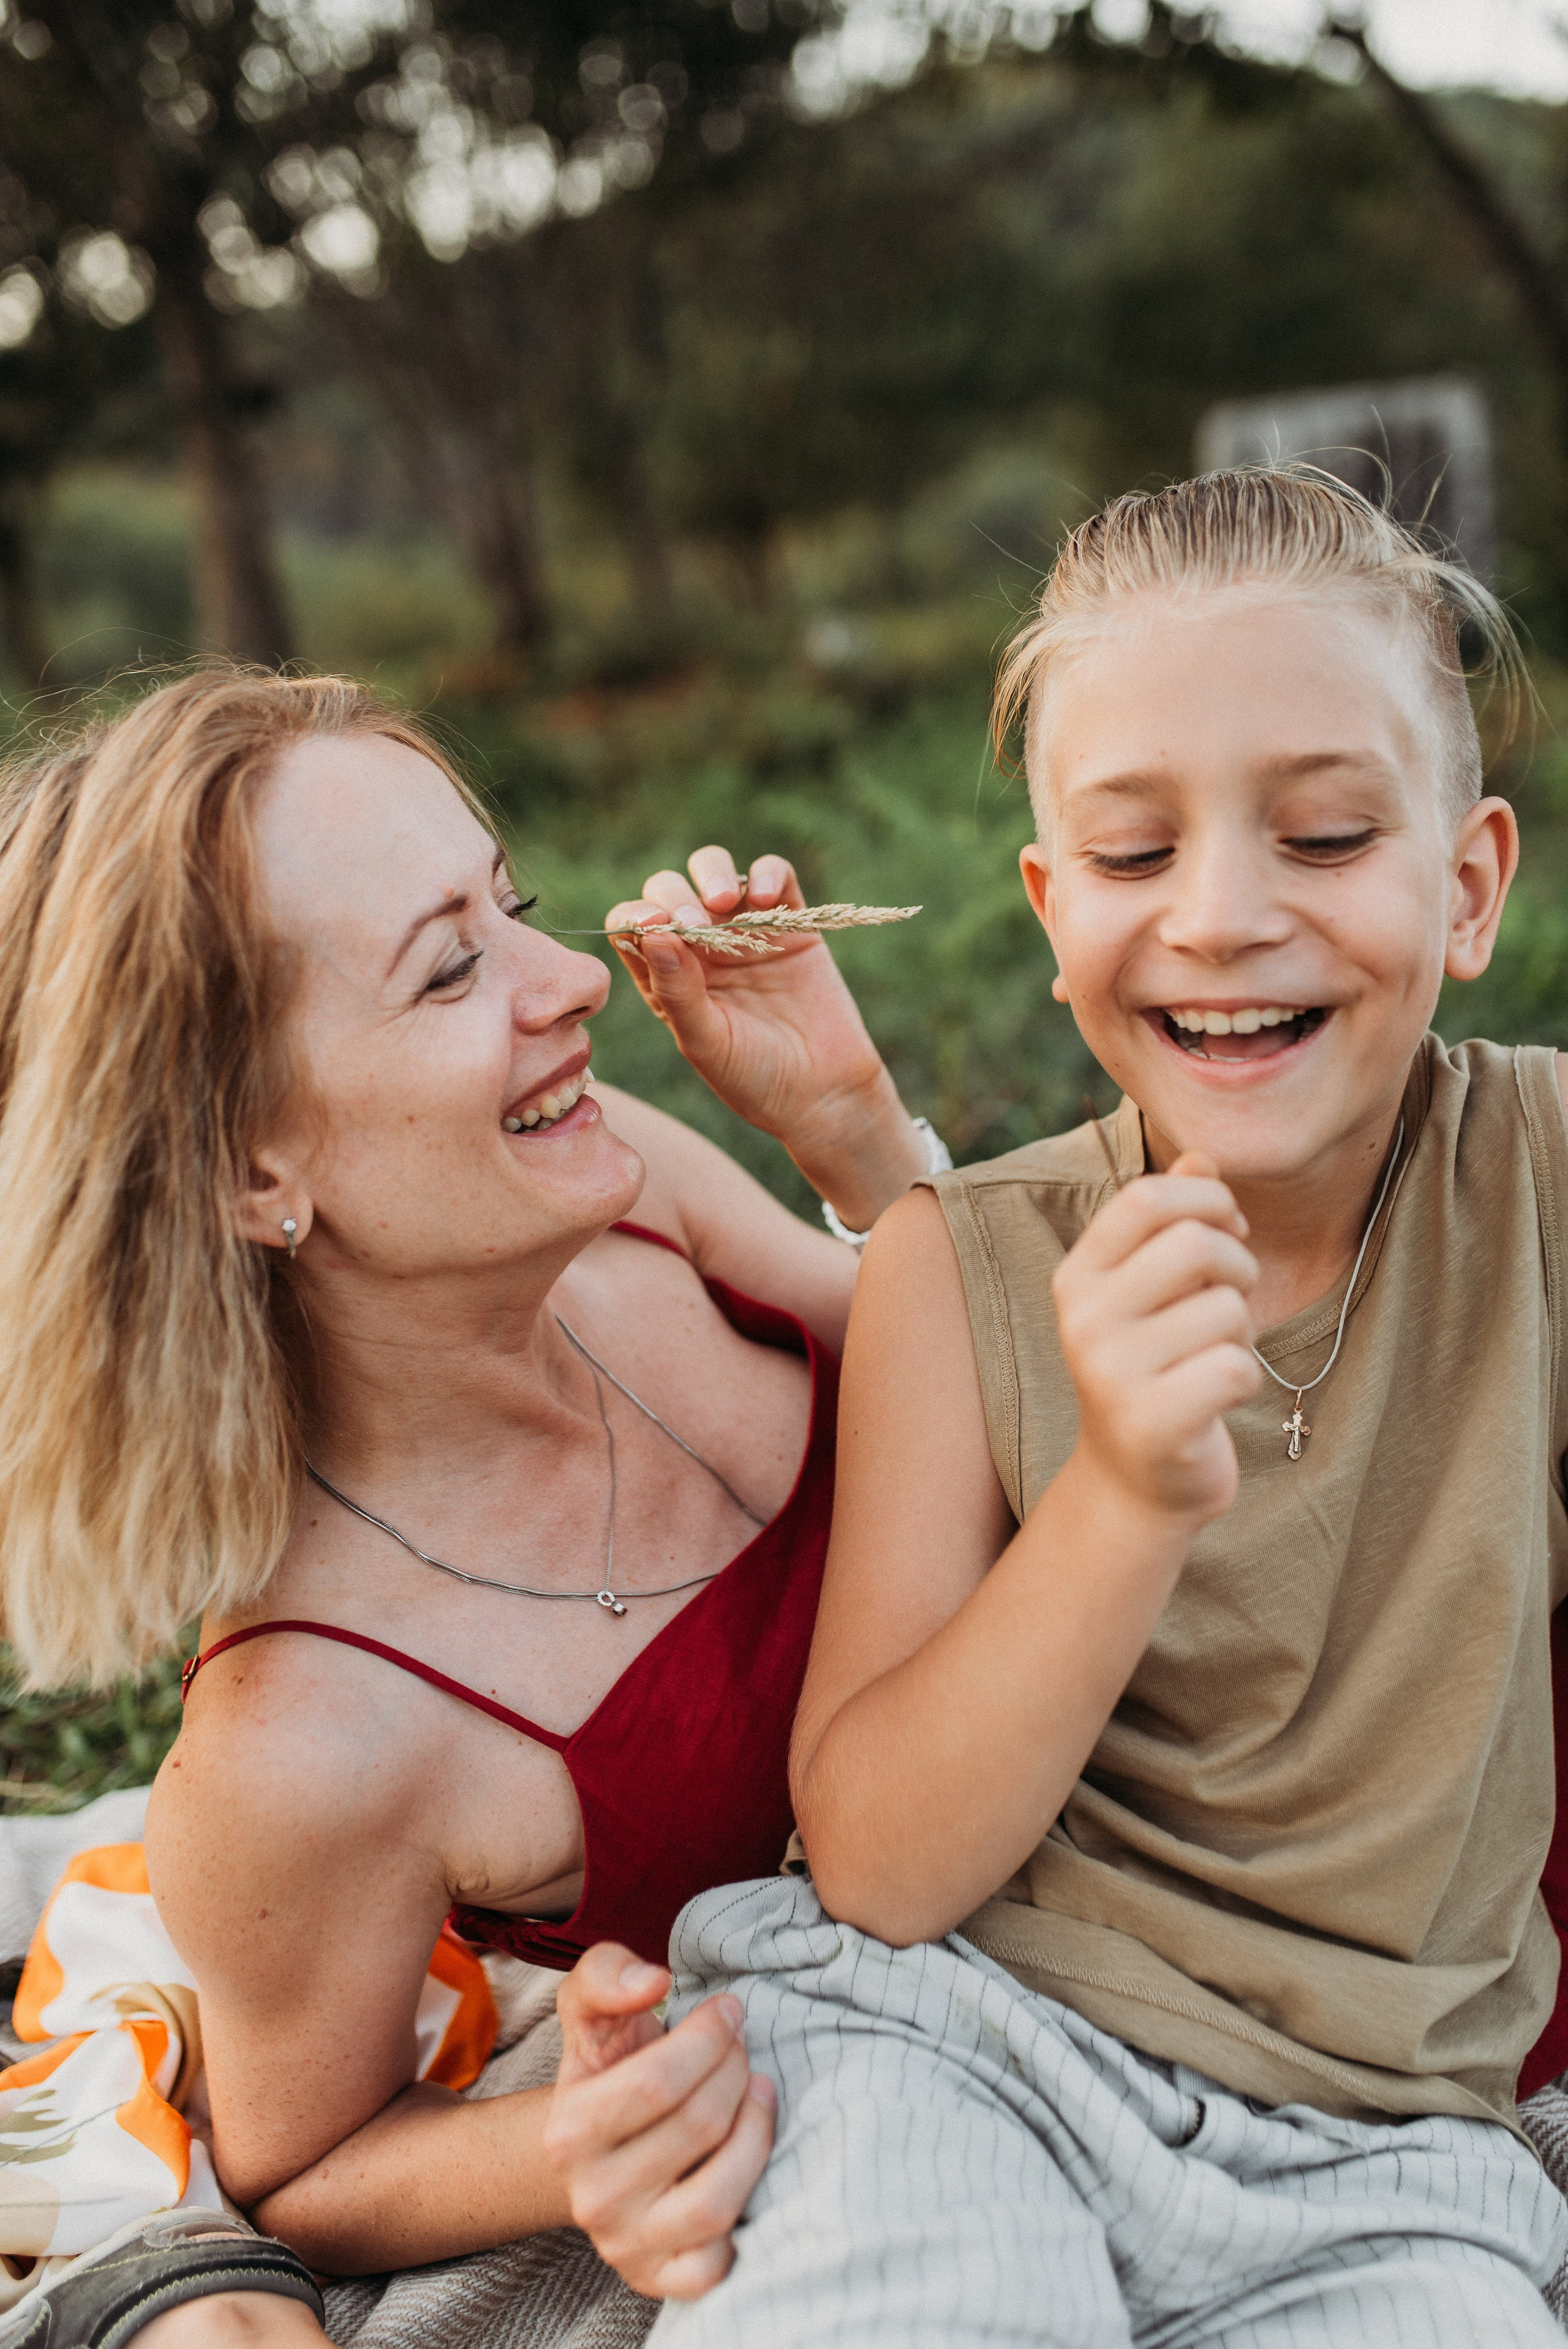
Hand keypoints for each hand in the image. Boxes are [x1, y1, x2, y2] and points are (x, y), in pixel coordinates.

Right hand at [545, 1941, 775, 2299]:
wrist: (594, 2151)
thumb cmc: (608, 2069)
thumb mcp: (593, 2010)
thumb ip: (606, 1973)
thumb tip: (654, 1980)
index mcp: (567, 2131)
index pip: (657, 2080)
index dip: (709, 2037)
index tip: (729, 2012)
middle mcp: (591, 2197)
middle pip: (696, 2127)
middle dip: (734, 2071)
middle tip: (742, 2049)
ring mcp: (627, 2244)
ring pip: (717, 2197)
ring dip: (754, 2133)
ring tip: (759, 2094)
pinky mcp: (661, 2279)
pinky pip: (716, 2263)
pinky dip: (743, 2214)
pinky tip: (744, 2164)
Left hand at [604, 847, 923, 1229]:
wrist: (824, 1093)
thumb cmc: (754, 1078)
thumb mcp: (705, 1041)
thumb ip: (676, 990)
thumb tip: (652, 933)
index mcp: (666, 976)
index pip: (631, 927)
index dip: (634, 916)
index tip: (652, 925)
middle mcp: (699, 948)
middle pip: (668, 891)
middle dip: (675, 897)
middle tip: (695, 923)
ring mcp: (744, 931)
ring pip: (714, 871)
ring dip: (711, 873)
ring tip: (723, 901)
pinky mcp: (792, 923)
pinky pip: (775, 876)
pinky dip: (767, 874)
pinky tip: (766, 897)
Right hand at [1052, 1151, 1259, 1527]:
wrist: (1135, 1482)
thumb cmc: (1154, 1369)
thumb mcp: (1151, 1291)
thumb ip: (1171, 1223)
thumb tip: (1201, 1158)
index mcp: (1078, 1277)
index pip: (1147, 1198)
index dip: (1208, 1201)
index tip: (1229, 1229)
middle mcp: (1083, 1320)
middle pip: (1193, 1243)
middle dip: (1237, 1264)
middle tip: (1234, 1298)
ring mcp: (1112, 1374)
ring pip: (1224, 1309)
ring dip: (1242, 1329)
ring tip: (1216, 1356)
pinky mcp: (1153, 1423)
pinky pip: (1235, 1367)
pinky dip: (1246, 1378)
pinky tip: (1218, 1397)